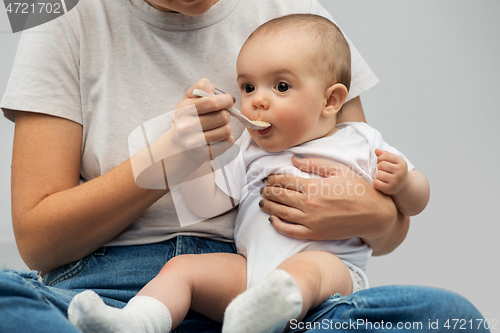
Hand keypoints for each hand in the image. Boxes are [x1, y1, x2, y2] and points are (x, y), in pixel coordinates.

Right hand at [172, 78, 234, 157]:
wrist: (181, 143)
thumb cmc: (190, 115)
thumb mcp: (191, 97)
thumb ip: (203, 87)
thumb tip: (219, 94)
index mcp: (183, 110)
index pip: (211, 103)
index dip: (225, 100)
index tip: (229, 100)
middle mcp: (186, 128)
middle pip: (223, 117)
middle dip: (226, 114)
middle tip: (220, 115)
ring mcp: (194, 143)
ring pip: (227, 130)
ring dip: (226, 126)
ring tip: (218, 127)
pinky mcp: (205, 154)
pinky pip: (228, 142)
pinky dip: (226, 138)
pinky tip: (217, 137)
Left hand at [259, 156, 396, 241]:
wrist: (374, 215)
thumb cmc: (359, 190)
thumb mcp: (339, 170)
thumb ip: (315, 163)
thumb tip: (294, 159)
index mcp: (313, 186)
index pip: (285, 180)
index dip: (273, 178)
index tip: (268, 177)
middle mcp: (309, 204)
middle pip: (279, 196)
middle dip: (268, 191)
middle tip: (262, 189)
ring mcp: (310, 221)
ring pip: (280, 213)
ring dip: (268, 206)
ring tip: (262, 202)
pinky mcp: (314, 234)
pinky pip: (289, 231)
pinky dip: (278, 225)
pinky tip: (272, 219)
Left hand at [373, 149, 407, 194]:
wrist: (403, 185)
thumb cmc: (395, 171)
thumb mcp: (394, 162)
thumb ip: (385, 154)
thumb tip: (376, 150)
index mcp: (402, 163)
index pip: (386, 155)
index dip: (380, 158)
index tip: (380, 161)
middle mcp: (400, 172)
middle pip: (381, 165)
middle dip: (379, 167)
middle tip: (382, 170)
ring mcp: (395, 181)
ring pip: (378, 173)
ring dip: (378, 174)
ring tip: (382, 176)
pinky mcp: (390, 189)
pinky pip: (376, 182)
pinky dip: (376, 182)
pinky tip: (381, 182)